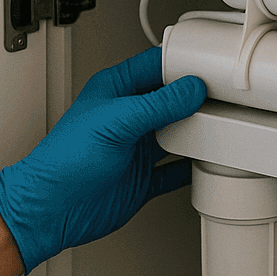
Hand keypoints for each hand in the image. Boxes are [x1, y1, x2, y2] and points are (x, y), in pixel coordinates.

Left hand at [0, 47, 205, 272]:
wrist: (50, 212)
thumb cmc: (63, 162)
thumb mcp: (115, 122)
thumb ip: (157, 105)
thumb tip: (191, 90)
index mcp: (115, 92)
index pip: (155, 65)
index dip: (183, 63)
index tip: (211, 67)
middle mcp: (128, 117)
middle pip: (173, 99)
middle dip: (197, 98)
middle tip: (225, 97)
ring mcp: (137, 148)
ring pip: (178, 132)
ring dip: (198, 131)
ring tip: (223, 126)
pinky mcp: (143, 179)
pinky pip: (177, 169)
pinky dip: (193, 167)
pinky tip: (207, 164)